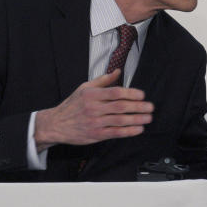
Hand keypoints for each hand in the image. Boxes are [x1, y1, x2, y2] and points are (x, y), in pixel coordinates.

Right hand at [33, 70, 153, 149]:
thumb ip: (103, 80)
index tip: (142, 95)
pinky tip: (138, 129)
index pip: (116, 92)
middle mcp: (94, 108)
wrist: (56, 124)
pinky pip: (115, 133)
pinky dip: (128, 131)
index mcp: (92, 94)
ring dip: (137, 119)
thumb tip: (118, 71)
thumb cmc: (72, 105)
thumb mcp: (84, 88)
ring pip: (120, 120)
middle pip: (120, 106)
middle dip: (138, 107)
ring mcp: (95, 122)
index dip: (131, 93)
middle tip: (150, 107)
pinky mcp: (96, 135)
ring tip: (148, 118)